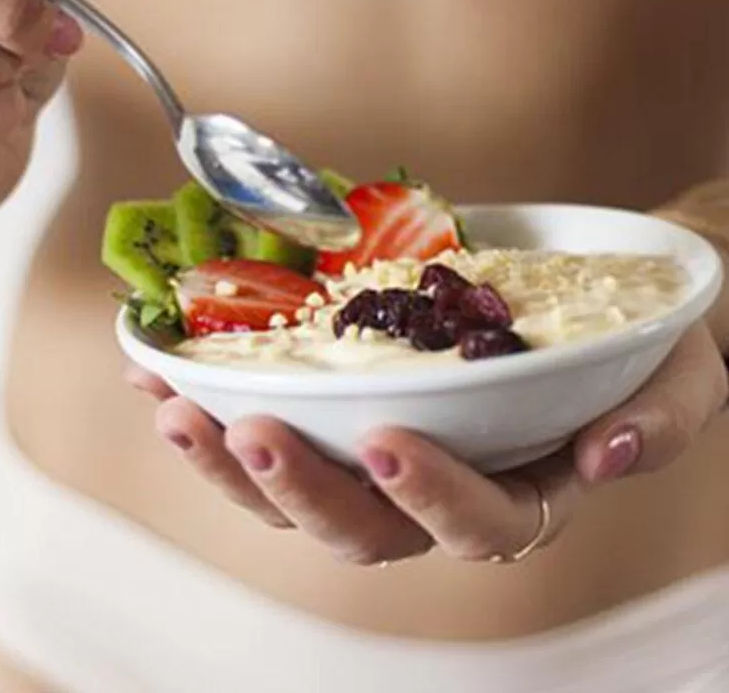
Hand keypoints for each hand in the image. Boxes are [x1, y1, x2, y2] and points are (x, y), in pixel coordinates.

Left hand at [128, 322, 726, 565]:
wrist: (602, 307)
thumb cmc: (643, 349)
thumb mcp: (676, 379)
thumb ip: (658, 425)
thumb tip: (609, 456)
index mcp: (523, 493)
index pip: (479, 522)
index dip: (432, 495)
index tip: (390, 441)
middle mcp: (442, 489)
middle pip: (361, 527)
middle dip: (297, 486)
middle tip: (244, 426)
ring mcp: (384, 456)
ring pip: (297, 491)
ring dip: (229, 459)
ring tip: (173, 408)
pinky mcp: (344, 416)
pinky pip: (274, 425)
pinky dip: (212, 406)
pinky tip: (159, 377)